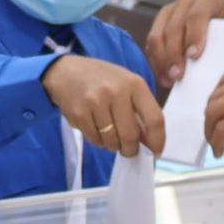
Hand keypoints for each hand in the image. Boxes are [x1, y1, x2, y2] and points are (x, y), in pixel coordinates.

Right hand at [45, 53, 167, 156]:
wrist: (66, 72)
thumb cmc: (102, 80)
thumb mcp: (127, 84)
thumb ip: (140, 109)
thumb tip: (148, 141)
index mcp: (134, 84)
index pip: (154, 119)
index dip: (157, 140)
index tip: (155, 151)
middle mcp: (116, 91)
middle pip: (131, 136)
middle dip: (131, 149)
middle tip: (129, 150)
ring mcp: (95, 102)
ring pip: (112, 141)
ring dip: (113, 145)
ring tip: (110, 134)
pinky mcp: (79, 113)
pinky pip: (95, 140)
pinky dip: (98, 141)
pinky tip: (96, 128)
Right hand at [144, 0, 223, 85]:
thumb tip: (219, 70)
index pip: (198, 14)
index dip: (194, 34)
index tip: (194, 56)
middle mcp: (187, 0)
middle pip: (175, 26)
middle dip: (174, 53)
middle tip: (178, 76)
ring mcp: (170, 11)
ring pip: (158, 35)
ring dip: (162, 60)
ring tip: (170, 80)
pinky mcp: (159, 25)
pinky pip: (151, 44)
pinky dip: (156, 62)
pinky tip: (164, 78)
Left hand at [202, 56, 223, 166]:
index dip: (217, 99)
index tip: (217, 116)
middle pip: (217, 93)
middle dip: (210, 115)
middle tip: (213, 132)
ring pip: (215, 110)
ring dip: (210, 129)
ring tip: (215, 143)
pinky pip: (222, 129)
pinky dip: (216, 142)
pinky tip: (220, 151)